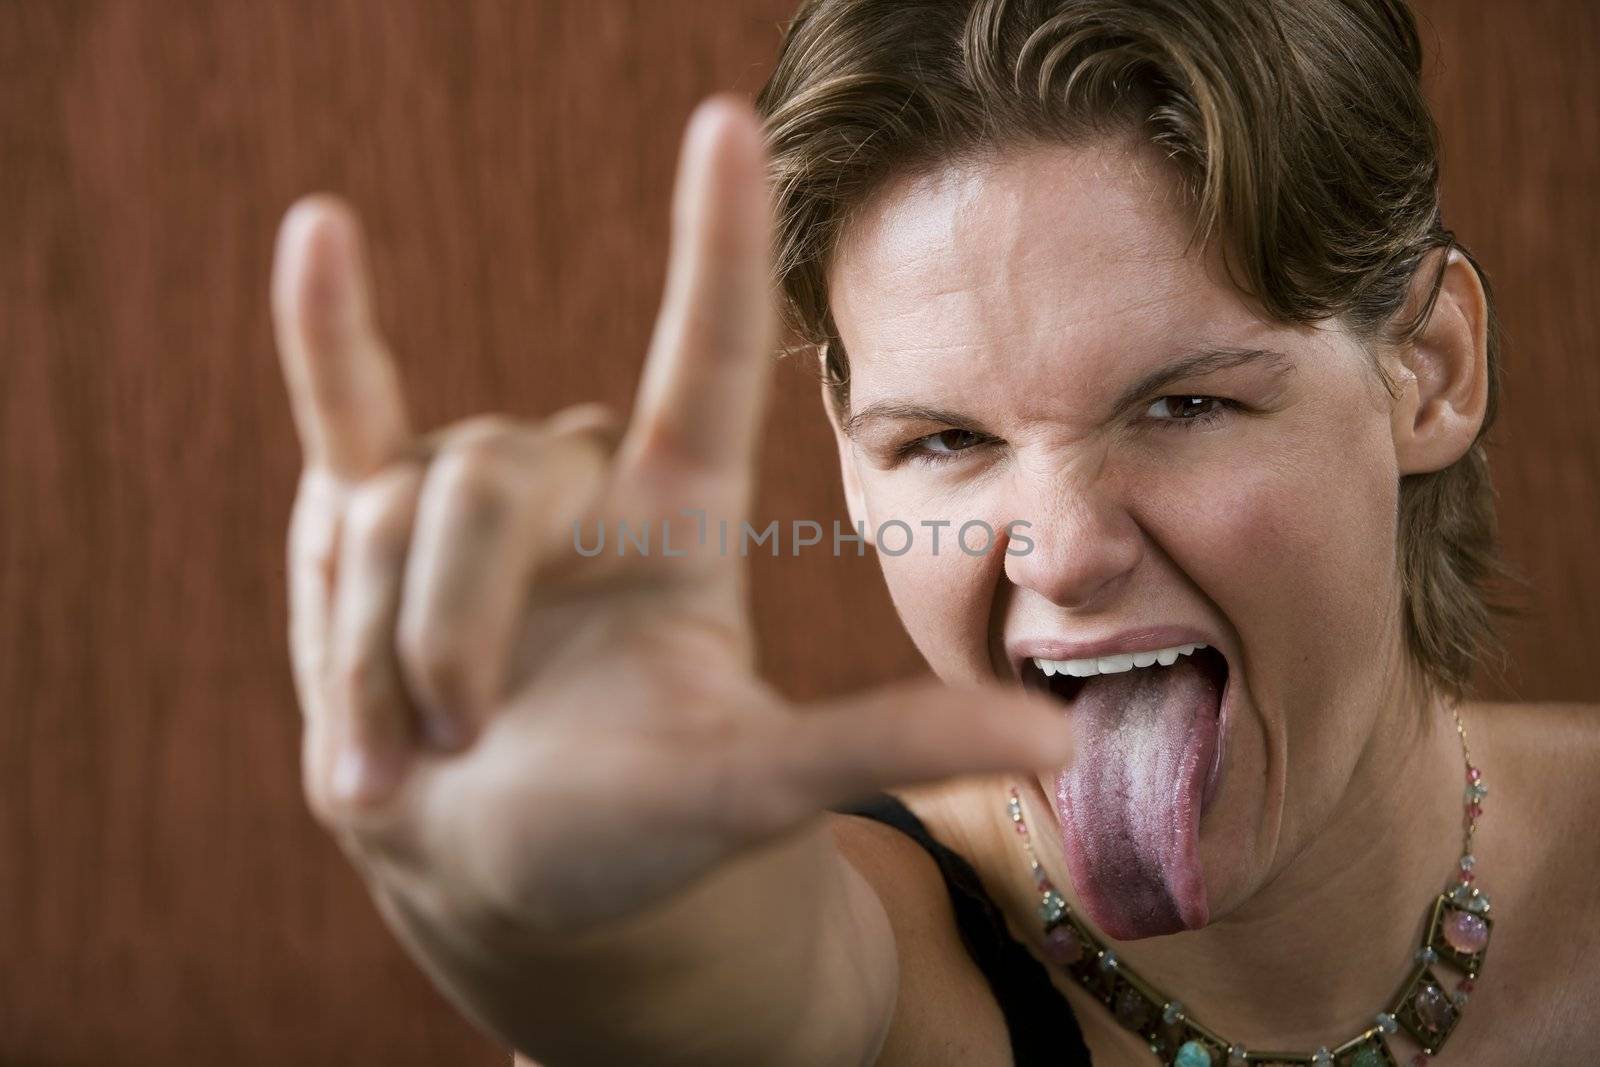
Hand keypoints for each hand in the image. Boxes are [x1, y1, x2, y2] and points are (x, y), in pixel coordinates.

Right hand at [272, 96, 1073, 950]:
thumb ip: (888, 745)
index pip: (704, 355)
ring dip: (375, 649)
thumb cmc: (639, 832)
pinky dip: (322, 330)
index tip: (728, 123)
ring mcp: (467, 499)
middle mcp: (578, 485)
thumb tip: (1062, 734)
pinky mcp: (363, 522)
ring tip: (396, 767)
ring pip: (391, 510)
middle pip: (489, 480)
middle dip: (453, 622)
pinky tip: (318, 224)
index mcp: (678, 515)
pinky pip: (342, 408)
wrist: (508, 872)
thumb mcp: (757, 787)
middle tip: (456, 742)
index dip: (714, 245)